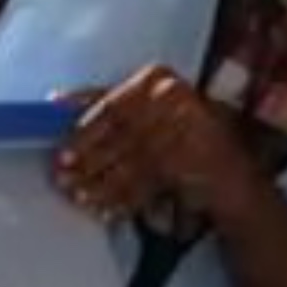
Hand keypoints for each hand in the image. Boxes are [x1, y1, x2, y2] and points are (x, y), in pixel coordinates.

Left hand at [53, 65, 268, 225]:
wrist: (230, 170)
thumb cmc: (177, 134)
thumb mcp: (143, 110)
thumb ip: (104, 100)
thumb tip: (55, 100)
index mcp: (157, 77)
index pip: (111, 106)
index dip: (82, 133)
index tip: (61, 153)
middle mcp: (174, 97)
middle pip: (118, 135)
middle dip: (88, 162)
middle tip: (63, 180)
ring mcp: (186, 128)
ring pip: (130, 161)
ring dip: (101, 183)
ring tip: (80, 197)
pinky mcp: (191, 160)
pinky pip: (148, 181)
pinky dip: (125, 198)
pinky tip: (106, 208)